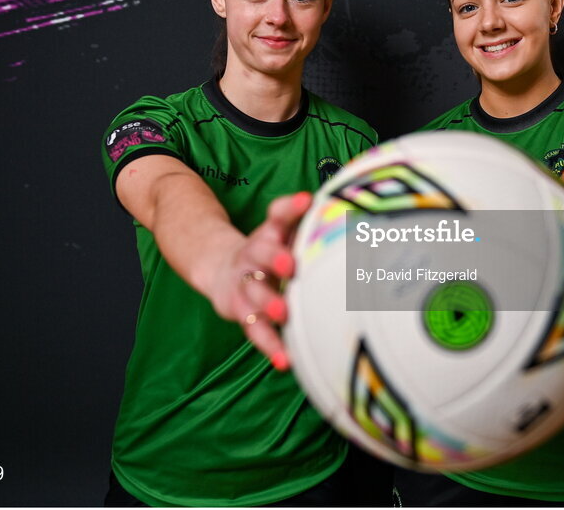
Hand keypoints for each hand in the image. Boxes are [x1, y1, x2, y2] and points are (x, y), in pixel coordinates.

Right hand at [204, 191, 312, 369]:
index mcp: (269, 234)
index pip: (277, 214)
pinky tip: (286, 361)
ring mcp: (246, 285)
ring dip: (268, 303)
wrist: (223, 270)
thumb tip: (340, 204)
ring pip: (254, 293)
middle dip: (274, 258)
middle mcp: (254, 256)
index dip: (290, 208)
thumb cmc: (271, 250)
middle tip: (291, 264)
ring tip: (283, 313)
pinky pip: (256, 331)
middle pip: (261, 254)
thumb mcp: (283, 230)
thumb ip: (306, 220)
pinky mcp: (241, 313)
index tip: (306, 201)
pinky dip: (271, 347)